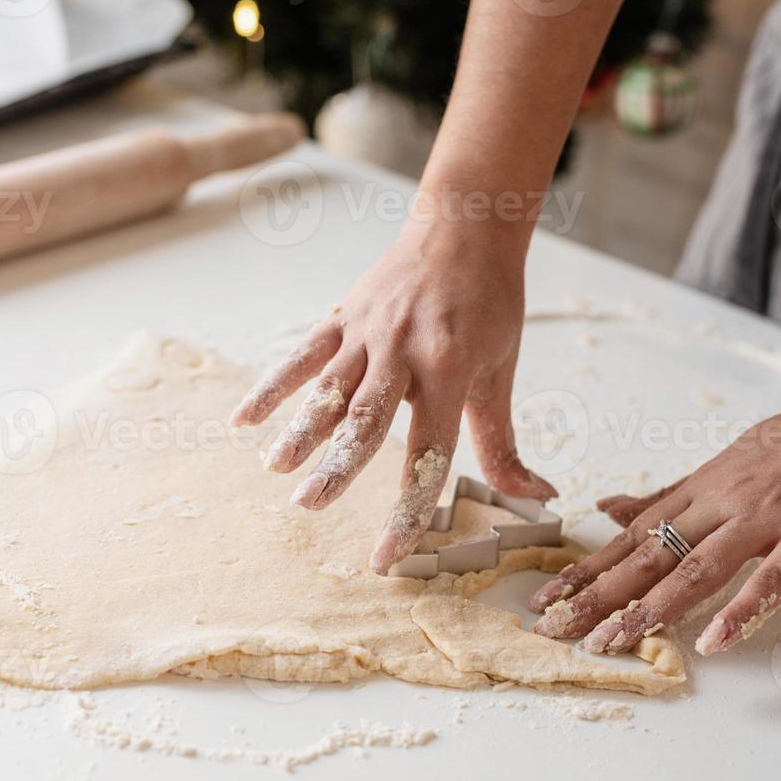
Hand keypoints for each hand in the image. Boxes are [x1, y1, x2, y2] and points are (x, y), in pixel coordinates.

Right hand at [232, 219, 556, 573]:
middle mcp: (405, 351)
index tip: (385, 555)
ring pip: (329, 388)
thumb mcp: (502, 370)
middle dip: (337, 466)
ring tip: (277, 469)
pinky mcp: (344, 317)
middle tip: (310, 505)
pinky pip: (302, 354)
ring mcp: (369, 332)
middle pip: (367, 419)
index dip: (408, 507)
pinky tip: (243, 419)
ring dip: (300, 429)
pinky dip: (271, 385)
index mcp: (450, 369)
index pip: (428, 452)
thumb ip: (501, 441)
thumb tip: (537, 496)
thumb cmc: (490, 302)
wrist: (466, 225)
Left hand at [528, 378, 780, 655]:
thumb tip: (609, 507)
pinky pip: (770, 580)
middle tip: (555, 629)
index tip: (548, 597)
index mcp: (706, 486)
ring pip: (696, 567)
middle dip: (598, 595)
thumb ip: (673, 492)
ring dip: (650, 609)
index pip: (633, 535)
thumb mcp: (733, 457)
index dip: (587, 568)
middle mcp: (725, 500)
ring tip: (612, 641)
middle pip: (650, 554)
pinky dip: (740, 611)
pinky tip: (713, 643)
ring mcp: (767, 519)